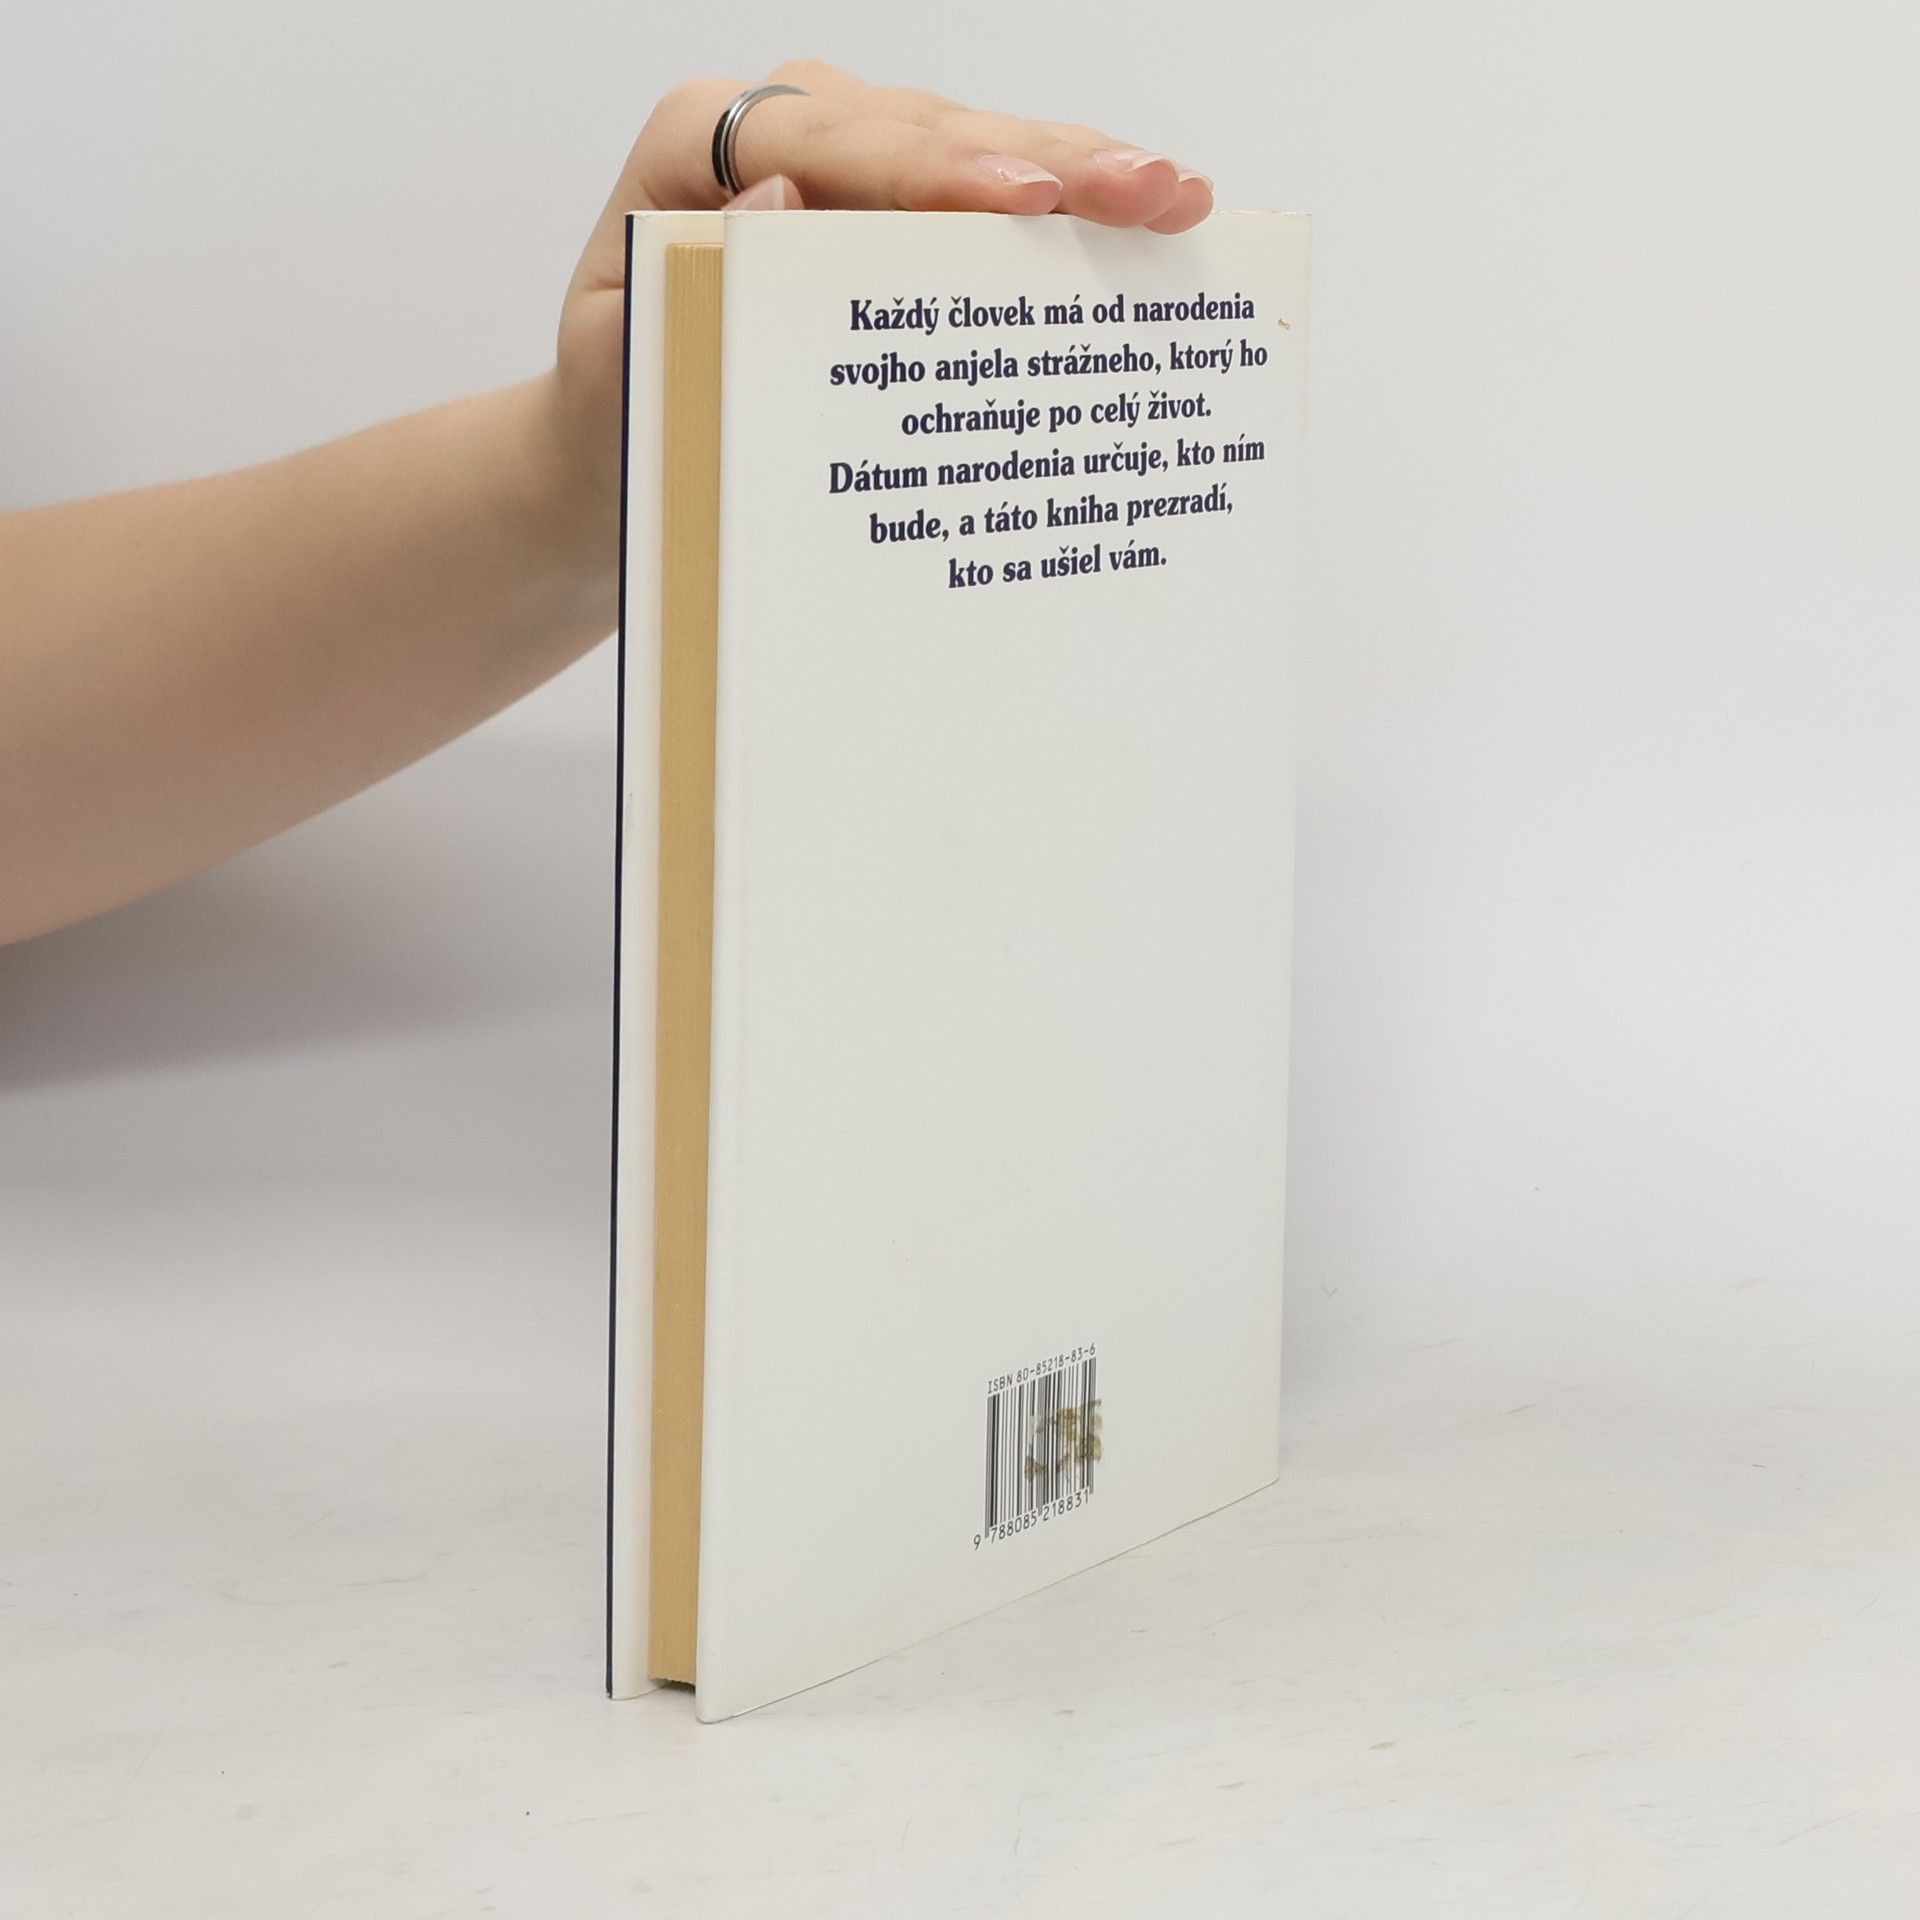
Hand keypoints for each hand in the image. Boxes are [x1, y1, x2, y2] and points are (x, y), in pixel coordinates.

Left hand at [542, 62, 1214, 547]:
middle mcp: (782, 132)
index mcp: (699, 148)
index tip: (1020, 201)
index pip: (829, 139)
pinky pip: (986, 199)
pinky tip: (1146, 217)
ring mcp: (850, 165)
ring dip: (1082, 173)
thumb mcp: (623, 366)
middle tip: (1148, 192)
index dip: (934, 167)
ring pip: (977, 150)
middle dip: (1045, 160)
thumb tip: (779, 196)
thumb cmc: (623, 417)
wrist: (626, 455)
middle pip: (927, 129)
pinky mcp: (895, 212)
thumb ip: (680, 289)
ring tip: (1176, 198)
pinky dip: (1067, 210)